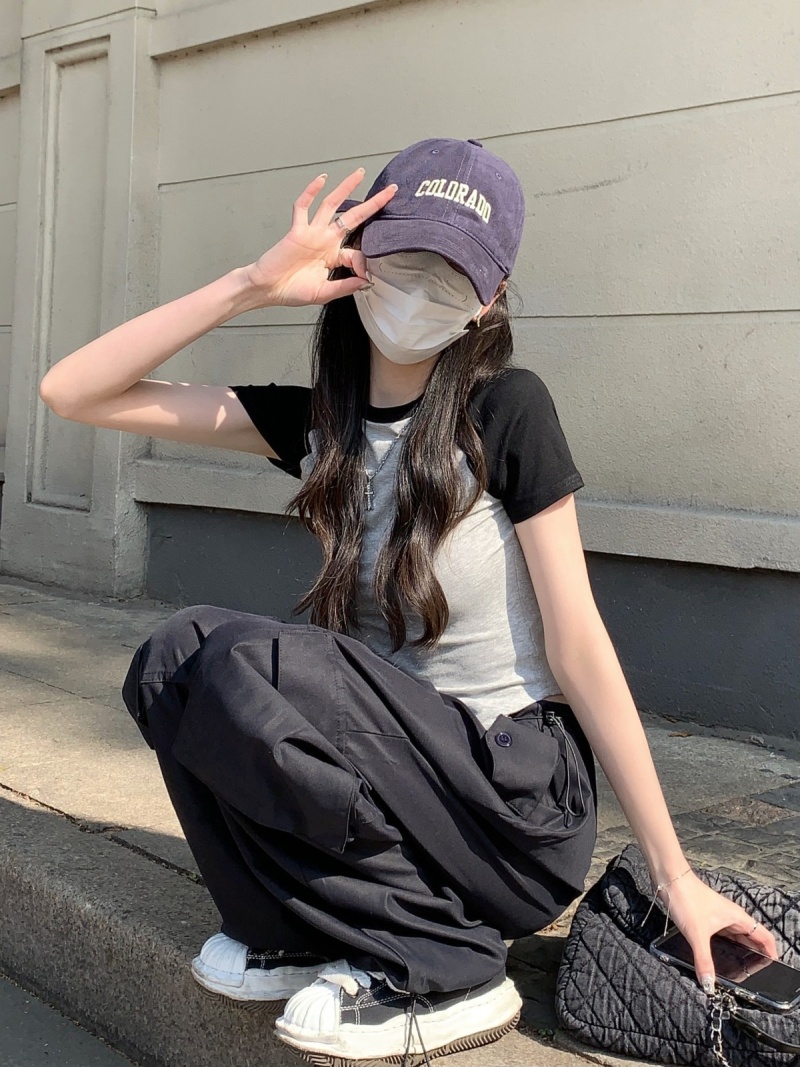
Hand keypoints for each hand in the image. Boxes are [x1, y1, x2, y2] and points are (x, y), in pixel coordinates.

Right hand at [242, 168, 396, 307]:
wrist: (268, 289)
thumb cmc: (292, 291)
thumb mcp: (323, 294)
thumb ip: (344, 287)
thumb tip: (365, 281)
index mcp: (334, 256)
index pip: (357, 251)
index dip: (364, 262)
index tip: (366, 274)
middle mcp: (326, 240)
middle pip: (353, 217)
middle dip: (372, 204)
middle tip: (390, 191)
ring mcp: (312, 233)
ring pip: (332, 205)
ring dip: (346, 188)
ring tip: (360, 173)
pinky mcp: (297, 230)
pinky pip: (303, 207)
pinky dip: (311, 192)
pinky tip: (321, 180)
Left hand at [659, 871, 779, 992]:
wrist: (670, 879)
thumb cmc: (687, 898)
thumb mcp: (697, 934)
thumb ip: (704, 961)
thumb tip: (709, 984)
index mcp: (738, 918)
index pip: (764, 936)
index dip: (771, 952)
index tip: (773, 967)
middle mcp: (732, 917)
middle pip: (751, 938)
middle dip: (755, 954)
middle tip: (756, 973)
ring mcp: (719, 916)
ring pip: (736, 936)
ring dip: (739, 949)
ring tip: (741, 967)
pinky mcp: (707, 917)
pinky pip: (722, 934)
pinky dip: (725, 945)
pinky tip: (718, 954)